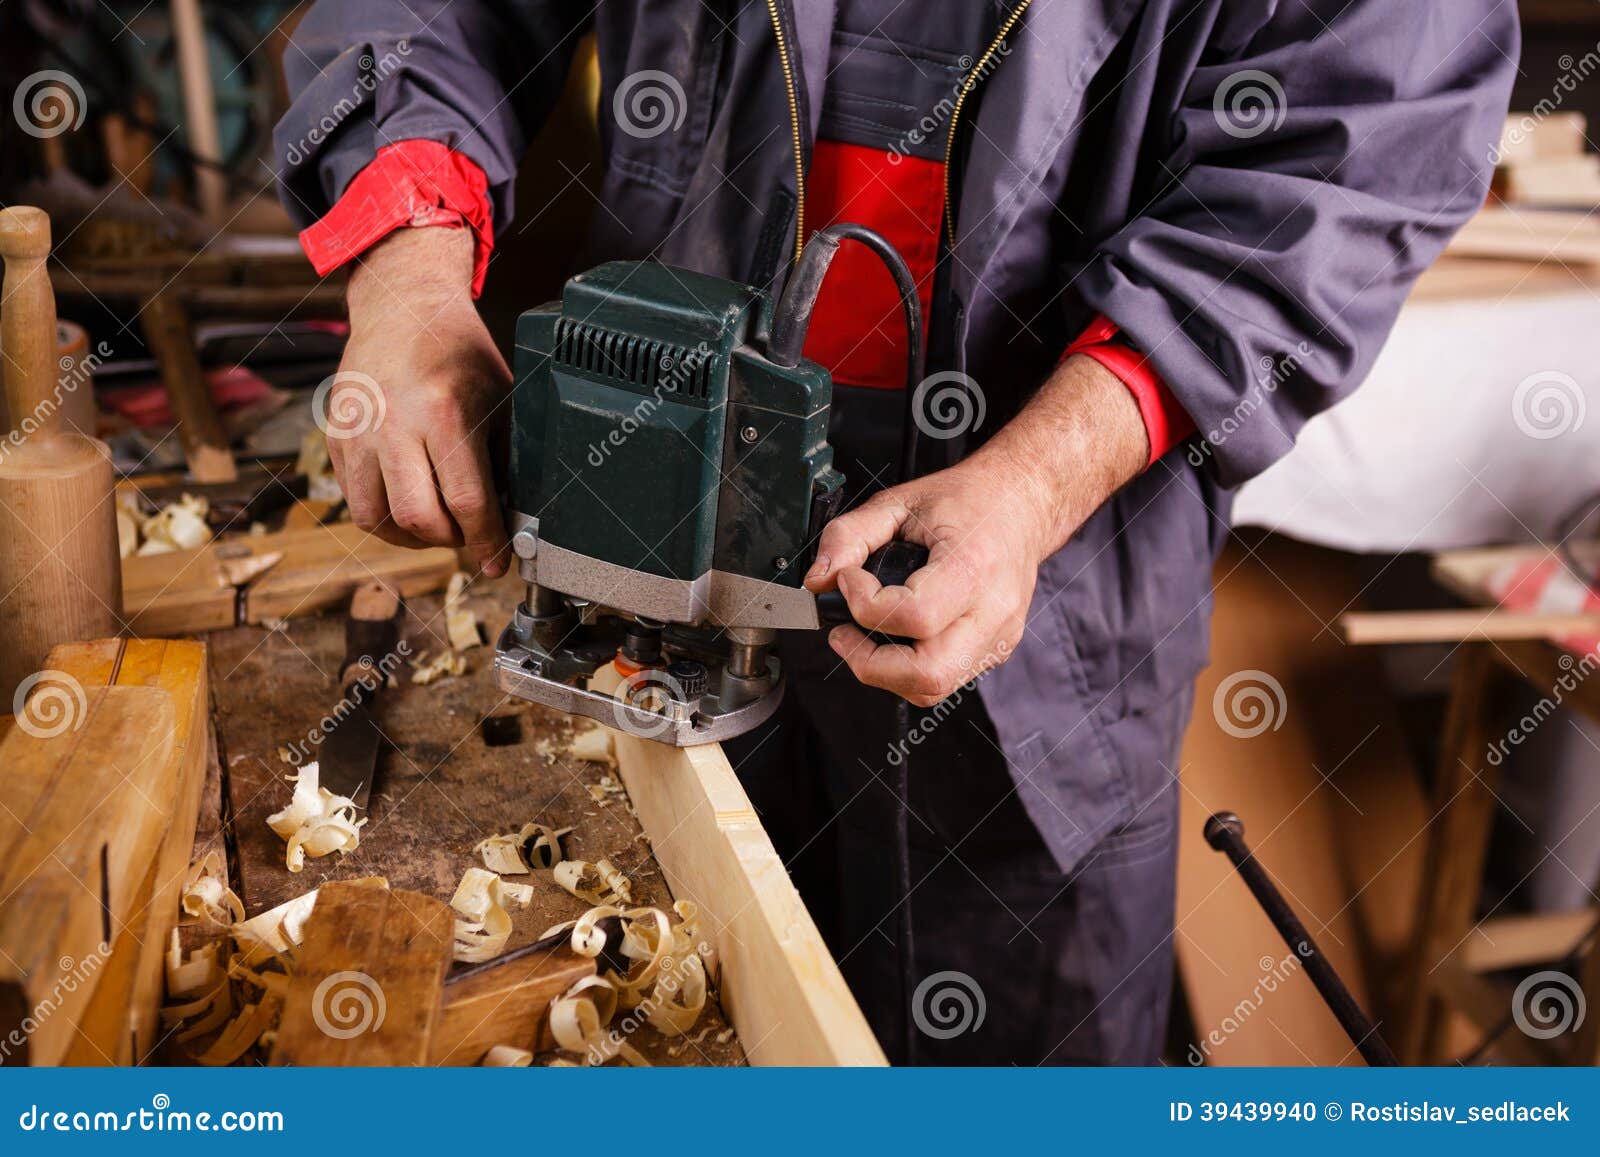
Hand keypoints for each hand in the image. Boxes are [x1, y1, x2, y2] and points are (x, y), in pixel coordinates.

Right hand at [330, 227, 511, 576]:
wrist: (401, 307)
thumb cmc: (460, 355)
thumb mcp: (500, 400)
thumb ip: (505, 459)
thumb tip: (516, 519)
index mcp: (445, 412)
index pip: (467, 501)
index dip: (487, 542)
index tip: (498, 563)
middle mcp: (395, 424)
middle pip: (419, 520)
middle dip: (452, 541)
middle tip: (469, 534)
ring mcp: (358, 432)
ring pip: (378, 520)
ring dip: (413, 536)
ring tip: (438, 522)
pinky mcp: (336, 438)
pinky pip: (356, 502)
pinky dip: (385, 517)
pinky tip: (409, 503)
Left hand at [804, 355, 1148, 705]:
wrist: (1022, 504)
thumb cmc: (967, 501)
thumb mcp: (899, 502)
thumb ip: (849, 536)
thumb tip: (818, 580)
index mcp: (972, 566)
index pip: (914, 616)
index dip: (865, 605)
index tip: (848, 580)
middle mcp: (993, 610)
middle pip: (928, 673)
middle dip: (870, 664)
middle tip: (843, 634)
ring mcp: (999, 636)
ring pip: (934, 688)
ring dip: (886, 672)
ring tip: (863, 636)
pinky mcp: (996, 650)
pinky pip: (945, 679)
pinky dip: (909, 668)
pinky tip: (896, 637)